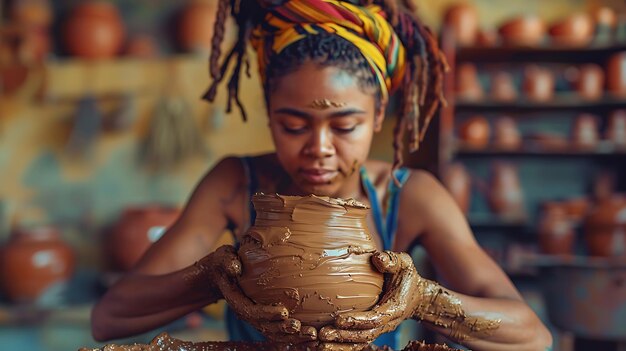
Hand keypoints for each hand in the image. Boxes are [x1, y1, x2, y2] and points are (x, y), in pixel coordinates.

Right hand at [196, 245, 316, 342]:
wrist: (221, 274)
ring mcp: (257, 317)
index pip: (252, 313)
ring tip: (313, 336)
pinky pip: (280, 330)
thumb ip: (228, 262)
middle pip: (266, 328)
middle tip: (304, 329)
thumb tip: (235, 267)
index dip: (268, 314)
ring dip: (294, 337)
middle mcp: (248, 313)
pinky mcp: (266, 317)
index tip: (284, 312)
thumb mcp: (223, 258)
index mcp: (238, 302)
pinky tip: (311, 337)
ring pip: (275, 333)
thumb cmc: (224, 264)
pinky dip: (295, 336)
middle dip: (285, 330)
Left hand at [319, 251, 463, 343]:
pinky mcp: (371, 330)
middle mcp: (386, 323)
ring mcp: (378, 329)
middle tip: (322, 335)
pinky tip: (323, 344)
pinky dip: (341, 345)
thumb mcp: (404, 263)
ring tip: (318, 344)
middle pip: (364, 336)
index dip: (357, 321)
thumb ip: (392, 260)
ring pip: (359, 343)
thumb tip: (377, 258)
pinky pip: (356, 342)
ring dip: (339, 345)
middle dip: (343, 337)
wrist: (416, 295)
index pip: (374, 319)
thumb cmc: (406, 276)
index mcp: (394, 309)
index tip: (338, 320)